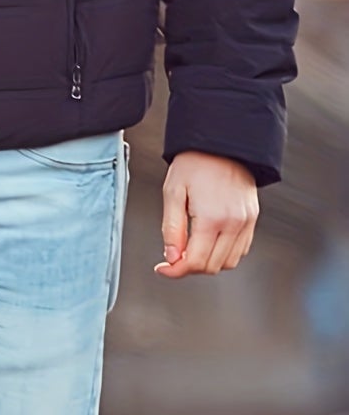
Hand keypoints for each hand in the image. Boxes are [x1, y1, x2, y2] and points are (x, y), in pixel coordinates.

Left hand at [154, 152, 258, 278]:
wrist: (224, 143)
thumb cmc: (195, 163)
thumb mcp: (173, 193)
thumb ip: (171, 229)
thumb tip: (171, 257)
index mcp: (212, 218)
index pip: (195, 263)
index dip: (174, 271)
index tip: (162, 268)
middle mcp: (234, 222)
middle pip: (211, 267)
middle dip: (188, 267)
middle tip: (173, 257)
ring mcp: (246, 221)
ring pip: (228, 263)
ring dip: (207, 263)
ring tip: (190, 249)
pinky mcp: (252, 218)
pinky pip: (241, 250)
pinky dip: (223, 254)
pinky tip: (208, 244)